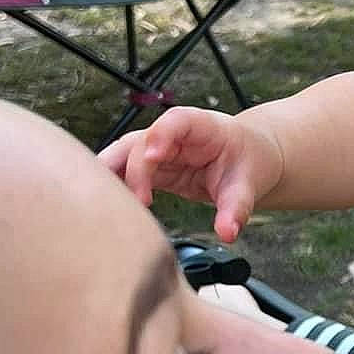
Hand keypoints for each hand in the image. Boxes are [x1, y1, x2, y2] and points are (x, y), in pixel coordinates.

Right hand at [101, 106, 282, 242]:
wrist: (250, 159)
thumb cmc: (249, 161)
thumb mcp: (248, 184)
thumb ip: (237, 207)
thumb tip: (228, 232)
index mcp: (201, 126)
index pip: (176, 121)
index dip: (161, 135)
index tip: (153, 157)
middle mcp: (173, 135)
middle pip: (140, 142)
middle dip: (131, 168)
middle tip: (135, 199)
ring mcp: (158, 151)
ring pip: (124, 156)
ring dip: (111, 177)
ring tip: (102, 205)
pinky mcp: (152, 170)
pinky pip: (125, 174)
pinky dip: (113, 188)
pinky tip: (102, 207)